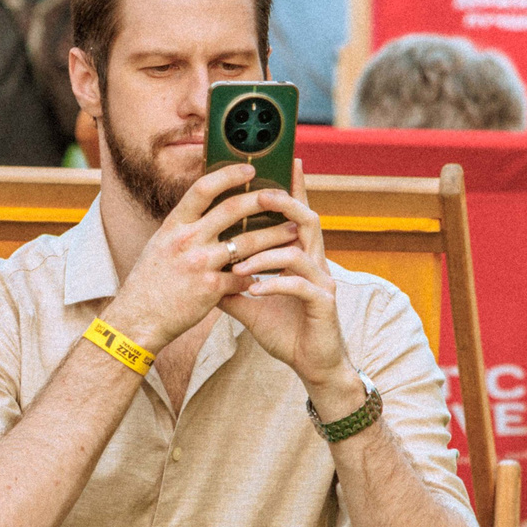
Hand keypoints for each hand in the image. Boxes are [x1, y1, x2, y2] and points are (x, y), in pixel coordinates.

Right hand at [102, 164, 296, 353]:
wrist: (138, 319)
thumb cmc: (150, 283)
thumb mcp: (160, 245)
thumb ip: (184, 227)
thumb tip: (208, 209)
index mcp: (174, 225)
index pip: (203, 189)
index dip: (228, 175)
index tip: (248, 169)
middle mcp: (186, 240)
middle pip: (232, 209)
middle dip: (262, 200)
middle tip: (283, 196)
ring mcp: (199, 263)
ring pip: (247, 242)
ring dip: (275, 235)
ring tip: (294, 230)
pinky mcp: (211, 288)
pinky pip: (245, 275)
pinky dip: (261, 273)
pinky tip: (276, 271)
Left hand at [219, 187, 353, 409]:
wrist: (312, 364)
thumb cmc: (286, 331)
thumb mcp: (251, 304)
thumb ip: (231, 283)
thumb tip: (202, 268)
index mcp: (300, 257)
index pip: (295, 216)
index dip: (294, 188)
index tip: (286, 161)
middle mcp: (315, 263)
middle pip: (308, 220)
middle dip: (286, 204)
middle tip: (263, 193)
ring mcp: (322, 282)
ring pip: (299, 252)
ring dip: (266, 254)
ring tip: (238, 263)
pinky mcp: (324, 303)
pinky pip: (299, 285)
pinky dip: (274, 284)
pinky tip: (254, 290)